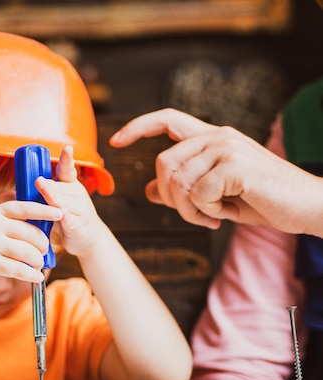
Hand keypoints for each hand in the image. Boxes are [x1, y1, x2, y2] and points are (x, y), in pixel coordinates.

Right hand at [0, 200, 62, 285]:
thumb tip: (34, 225)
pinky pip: (18, 269)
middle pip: (31, 233)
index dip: (43, 210)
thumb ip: (5, 220)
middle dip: (42, 243)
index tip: (59, 212)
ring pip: (27, 252)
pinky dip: (31, 274)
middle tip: (45, 249)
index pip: (24, 207)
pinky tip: (37, 277)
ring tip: (39, 263)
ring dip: (38, 260)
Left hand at [36, 145, 104, 257]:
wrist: (89, 239)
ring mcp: (79, 208)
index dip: (67, 159)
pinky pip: (68, 218)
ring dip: (53, 197)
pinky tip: (58, 215)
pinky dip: (61, 216)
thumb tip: (4, 195)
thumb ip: (31, 198)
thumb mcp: (50, 205)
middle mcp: (76, 194)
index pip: (68, 170)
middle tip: (39, 181)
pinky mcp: (78, 224)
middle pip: (59, 187)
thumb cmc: (67, 218)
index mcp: (69, 185)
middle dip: (49, 185)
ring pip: (63, 201)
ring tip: (43, 191)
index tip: (67, 148)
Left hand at [109, 108, 320, 233]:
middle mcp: (219, 136)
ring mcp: (228, 147)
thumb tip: (147, 190)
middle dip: (168, 196)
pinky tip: (225, 216)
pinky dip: (205, 213)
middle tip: (191, 215)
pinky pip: (198, 194)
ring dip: (188, 210)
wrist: (310, 206)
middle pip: (164, 162)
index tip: (115, 141)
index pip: (167, 120)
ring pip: (178, 181)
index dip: (139, 127)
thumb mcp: (216, 195)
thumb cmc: (264, 200)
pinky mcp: (237, 165)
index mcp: (213, 138)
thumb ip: (183, 187)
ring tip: (210, 218)